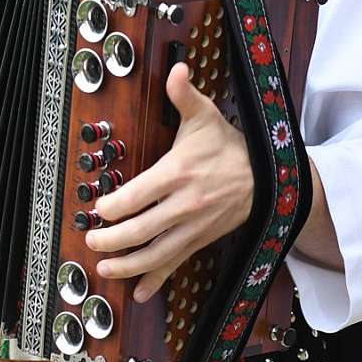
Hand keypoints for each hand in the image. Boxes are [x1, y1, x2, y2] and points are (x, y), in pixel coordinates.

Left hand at [83, 60, 254, 302]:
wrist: (269, 178)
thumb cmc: (229, 148)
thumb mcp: (206, 117)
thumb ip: (183, 95)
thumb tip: (176, 68)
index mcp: (179, 173)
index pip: (138, 196)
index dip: (113, 206)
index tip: (98, 208)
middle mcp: (185, 205)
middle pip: (141, 230)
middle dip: (112, 239)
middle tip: (92, 239)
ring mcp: (193, 227)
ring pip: (156, 254)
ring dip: (127, 266)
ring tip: (104, 269)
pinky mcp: (200, 241)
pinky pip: (175, 265)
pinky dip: (156, 281)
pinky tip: (139, 293)